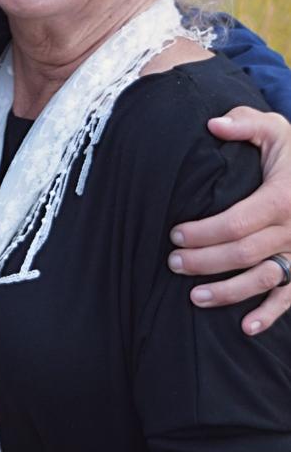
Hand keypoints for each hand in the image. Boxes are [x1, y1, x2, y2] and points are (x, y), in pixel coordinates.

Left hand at [169, 106, 290, 333]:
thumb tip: (213, 124)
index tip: (174, 233)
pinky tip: (245, 327)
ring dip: (229, 292)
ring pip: (265, 279)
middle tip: (172, 263)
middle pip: (245, 253)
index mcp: (284, 197)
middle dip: (205, 261)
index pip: (238, 222)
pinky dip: (270, 314)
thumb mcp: (274, 130)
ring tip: (193, 298)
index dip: (205, 232)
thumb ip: (244, 124)